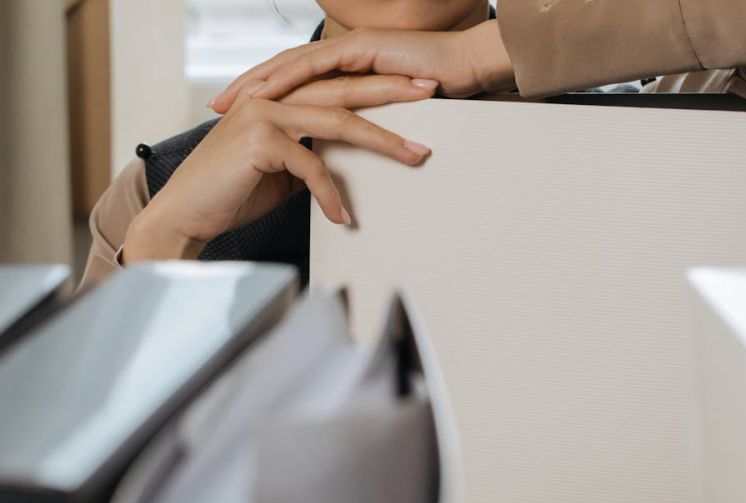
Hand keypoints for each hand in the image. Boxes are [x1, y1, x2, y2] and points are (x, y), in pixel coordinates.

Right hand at [123, 75, 436, 262]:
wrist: (184, 215)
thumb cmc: (231, 194)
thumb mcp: (281, 171)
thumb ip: (310, 158)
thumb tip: (345, 165)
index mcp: (279, 99)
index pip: (337, 86)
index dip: (378, 85)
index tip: (416, 90)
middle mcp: (272, 98)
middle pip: (345, 91)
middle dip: (393, 92)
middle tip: (432, 92)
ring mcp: (264, 114)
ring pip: (338, 121)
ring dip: (383, 141)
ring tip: (416, 155)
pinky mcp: (258, 141)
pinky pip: (311, 166)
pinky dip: (330, 193)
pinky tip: (344, 216)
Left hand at [209, 20, 514, 113]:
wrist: (467, 68)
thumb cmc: (440, 92)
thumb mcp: (390, 112)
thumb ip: (366, 121)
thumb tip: (349, 149)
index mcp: (347, 67)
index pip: (297, 81)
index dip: (265, 96)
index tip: (236, 116)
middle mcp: (343, 53)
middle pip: (284, 69)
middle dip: (248, 88)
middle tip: (216, 106)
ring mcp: (350, 48)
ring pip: (292, 65)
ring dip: (258, 83)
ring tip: (231, 101)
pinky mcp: (361, 50)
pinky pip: (316, 65)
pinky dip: (287, 79)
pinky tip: (265, 93)